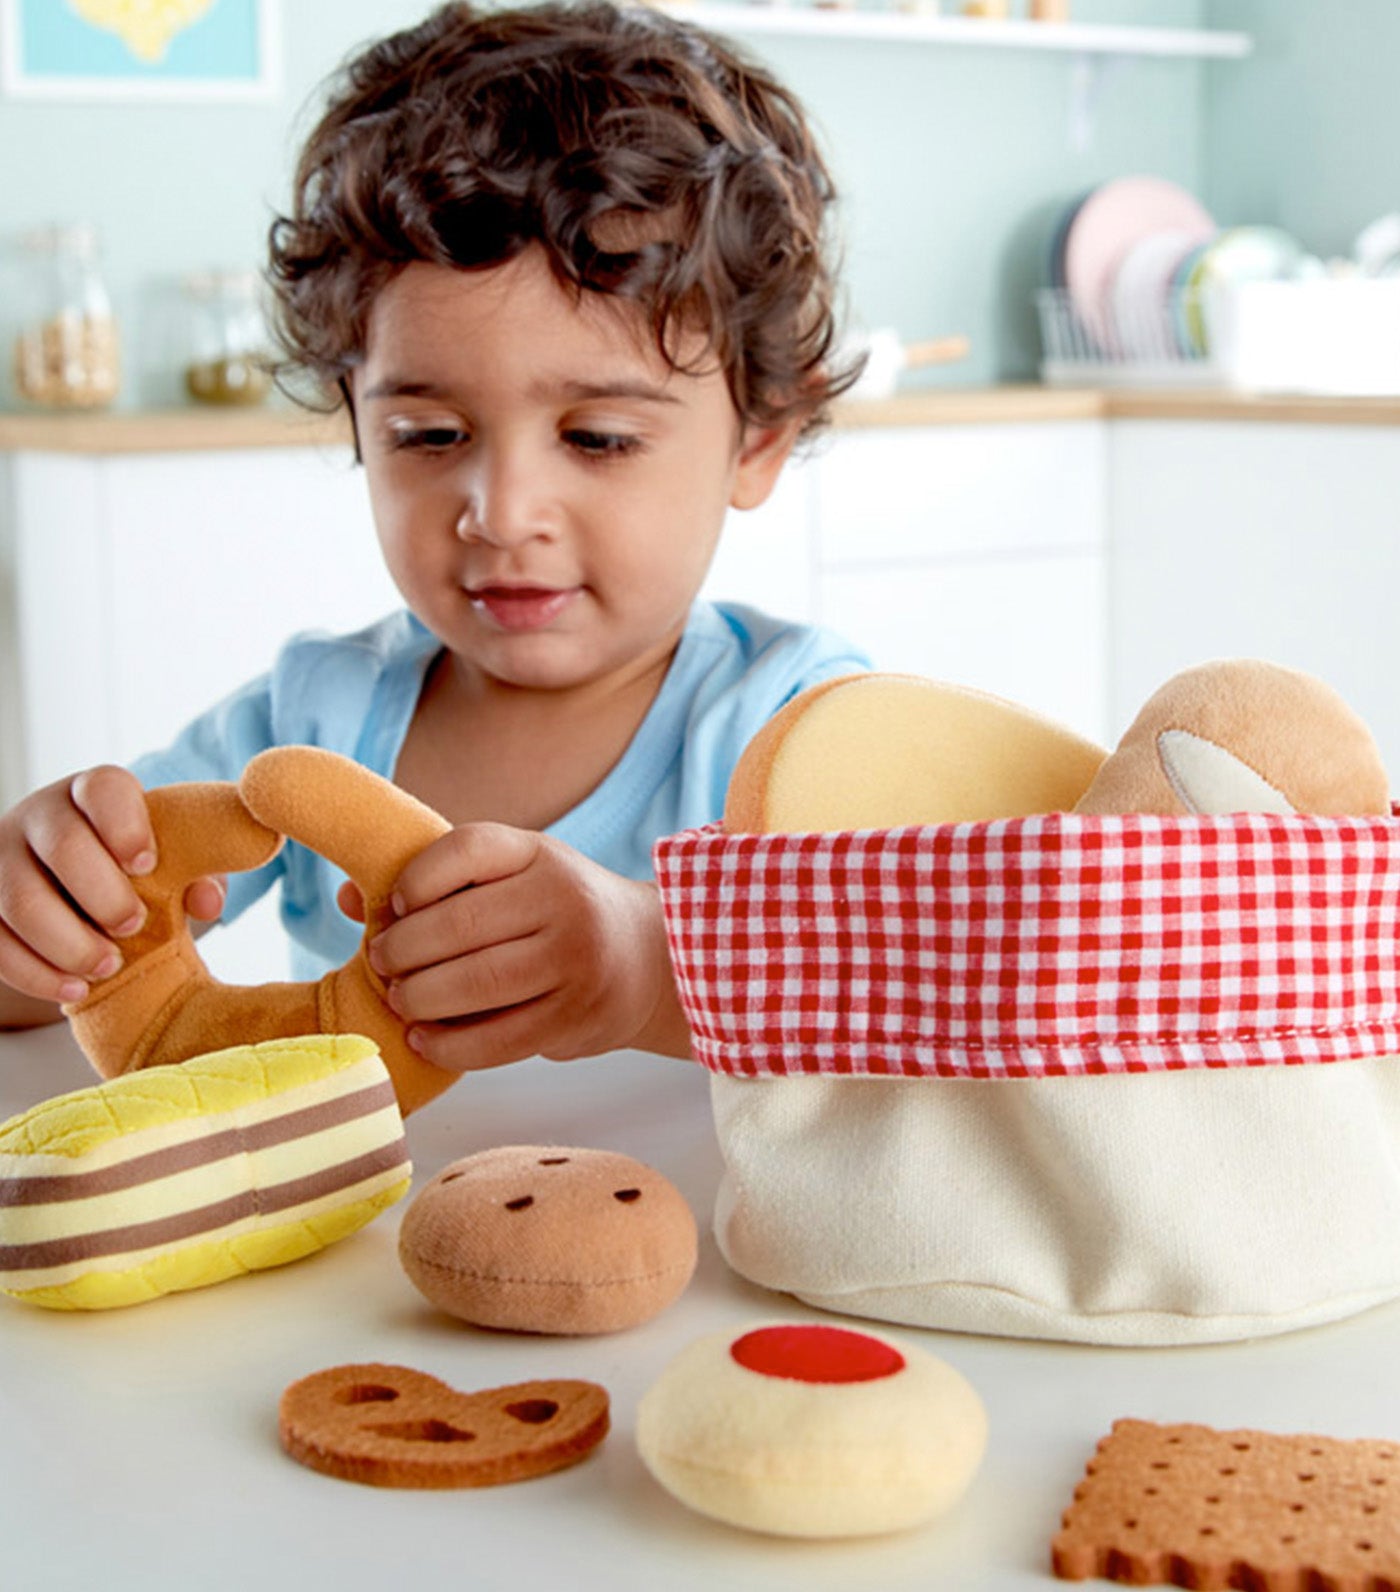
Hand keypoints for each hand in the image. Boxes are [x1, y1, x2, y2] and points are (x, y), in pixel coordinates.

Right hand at [0, 766, 224, 1009]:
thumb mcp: (173, 862)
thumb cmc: (136, 870)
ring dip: (70, 943)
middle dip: (103, 895)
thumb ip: (199, 871)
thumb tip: (208, 902)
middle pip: (63, 847)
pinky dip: (37, 974)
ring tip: (109, 966)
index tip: (147, 864)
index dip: (126, 826)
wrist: (77, 893)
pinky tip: (74, 991)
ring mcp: (2, 860)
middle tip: (134, 925)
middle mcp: (40, 818)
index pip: (103, 789)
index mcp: (94, 794)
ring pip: (22, 902)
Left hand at [357, 824, 692, 1070]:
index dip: (416, 877)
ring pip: (475, 985)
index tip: (397, 906)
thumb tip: (350, 897)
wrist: (650, 958)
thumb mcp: (513, 877)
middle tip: (381, 964)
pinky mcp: (575, 1018)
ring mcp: (574, 960)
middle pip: (459, 925)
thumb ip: (439, 882)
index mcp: (539, 853)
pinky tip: (424, 1037)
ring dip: (419, 998)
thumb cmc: (558, 913)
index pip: (466, 849)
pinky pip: (497, 1040)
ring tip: (401, 1000)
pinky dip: (449, 1044)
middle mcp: (563, 899)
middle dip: (403, 951)